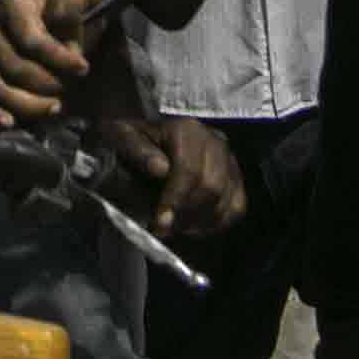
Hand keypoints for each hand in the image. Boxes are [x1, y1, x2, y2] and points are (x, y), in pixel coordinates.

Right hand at [0, 0, 100, 125]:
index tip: (83, 67)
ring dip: (27, 103)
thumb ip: (71, 6)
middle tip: (70, 86)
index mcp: (11, 2)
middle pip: (12, 66)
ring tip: (54, 106)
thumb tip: (65, 37)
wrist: (67, 11)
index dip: (56, 57)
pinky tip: (9, 122)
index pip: (29, 38)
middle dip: (45, 82)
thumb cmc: (72, 0)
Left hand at [103, 114, 244, 239]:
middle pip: (211, 187)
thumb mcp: (121, 138)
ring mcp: (229, 160)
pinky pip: (236, 208)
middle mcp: (214, 141)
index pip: (189, 170)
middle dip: (186, 214)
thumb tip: (160, 169)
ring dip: (199, 221)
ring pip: (226, 200)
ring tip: (174, 226)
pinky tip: (192, 225)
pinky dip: (215, 223)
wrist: (145, 140)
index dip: (175, 199)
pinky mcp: (235, 178)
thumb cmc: (132, 141)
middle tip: (164, 228)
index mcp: (187, 129)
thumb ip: (137, 151)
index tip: (160, 222)